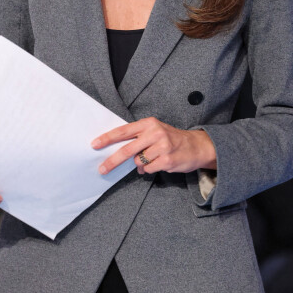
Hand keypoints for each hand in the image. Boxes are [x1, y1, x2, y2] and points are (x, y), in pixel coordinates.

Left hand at [93, 116, 216, 176]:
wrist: (197, 146)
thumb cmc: (171, 139)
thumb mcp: (155, 131)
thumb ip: (138, 138)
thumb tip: (119, 153)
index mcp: (149, 123)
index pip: (124, 131)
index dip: (108, 138)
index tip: (95, 144)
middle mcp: (155, 133)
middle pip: (127, 149)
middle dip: (113, 161)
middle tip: (102, 169)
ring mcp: (162, 147)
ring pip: (138, 162)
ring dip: (141, 164)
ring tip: (153, 158)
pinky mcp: (167, 160)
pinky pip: (148, 169)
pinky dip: (150, 169)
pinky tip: (161, 163)